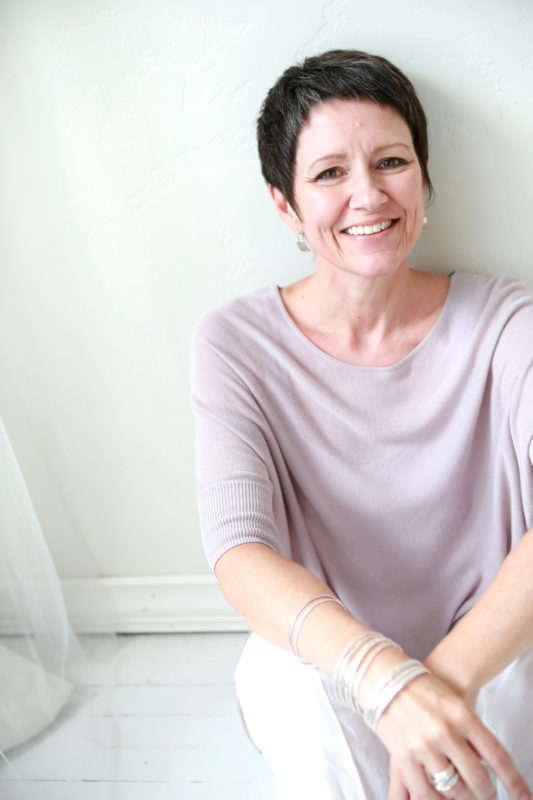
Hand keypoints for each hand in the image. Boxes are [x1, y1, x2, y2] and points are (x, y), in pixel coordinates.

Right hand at [376, 672, 530, 799]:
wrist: (386, 678)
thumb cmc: (424, 689)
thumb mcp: (455, 704)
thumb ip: (471, 734)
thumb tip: (487, 765)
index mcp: (462, 715)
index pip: (497, 756)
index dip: (514, 781)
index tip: (524, 797)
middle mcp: (444, 731)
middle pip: (477, 777)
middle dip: (486, 793)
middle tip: (488, 796)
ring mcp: (423, 745)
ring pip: (453, 789)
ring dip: (463, 797)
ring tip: (464, 794)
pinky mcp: (402, 756)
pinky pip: (426, 792)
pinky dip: (436, 799)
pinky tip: (440, 797)